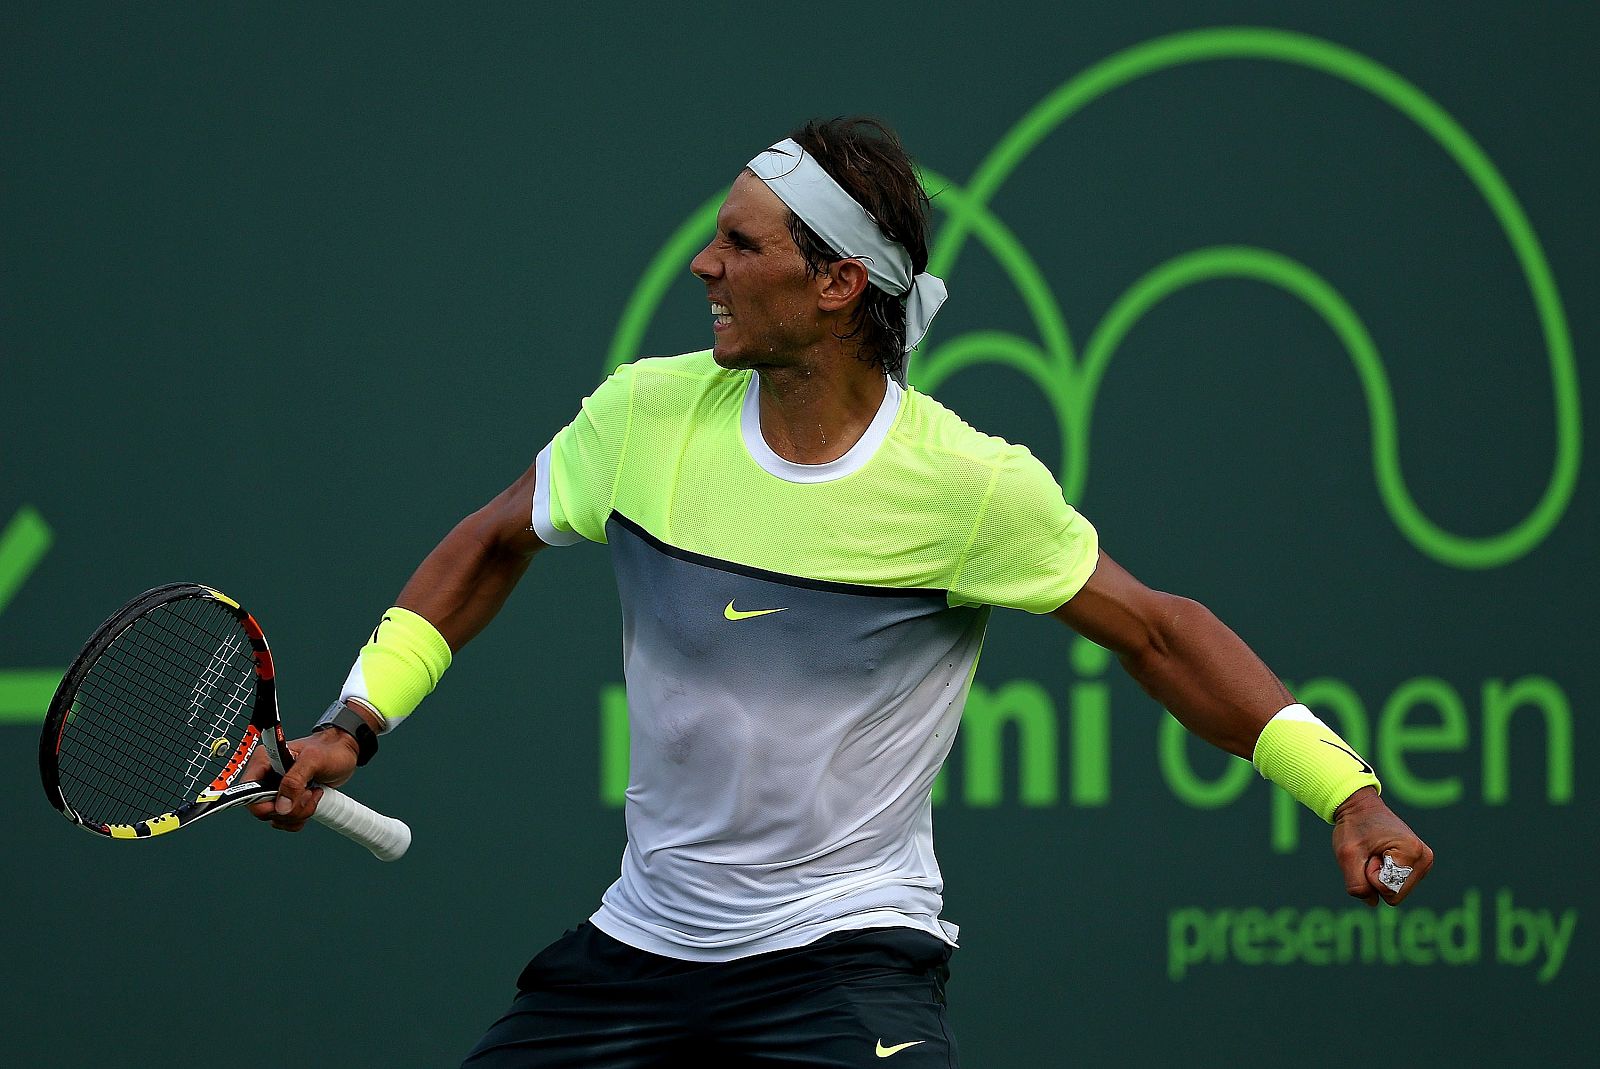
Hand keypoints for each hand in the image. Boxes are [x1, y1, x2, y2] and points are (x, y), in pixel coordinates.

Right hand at [244, 727, 359, 832]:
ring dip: (298, 813)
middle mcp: (266, 777)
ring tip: (313, 793)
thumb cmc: (330, 750)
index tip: (283, 803)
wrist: (344, 753)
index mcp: (264, 761)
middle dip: (289, 808)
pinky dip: (301, 817)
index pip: (247, 791)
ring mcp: (277, 790)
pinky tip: (312, 800)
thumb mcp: (313, 760)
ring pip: (276, 818)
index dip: (263, 804)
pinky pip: (286, 821)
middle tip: (308, 793)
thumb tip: (281, 806)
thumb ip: (295, 781)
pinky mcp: (288, 800)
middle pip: (263, 810)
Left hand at [1331, 787, 1434, 906]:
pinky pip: (1396, 885)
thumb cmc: (1353, 827)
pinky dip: (1383, 874)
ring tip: (1375, 852)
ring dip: (1378, 875)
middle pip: (1395, 894)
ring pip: (1395, 891)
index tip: (1369, 852)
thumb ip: (1357, 885)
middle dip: (1375, 877)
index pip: (1389, 891)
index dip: (1370, 875)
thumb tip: (1373, 902)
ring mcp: (1423, 862)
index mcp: (1413, 853)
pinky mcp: (1417, 865)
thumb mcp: (1347, 855)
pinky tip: (1381, 855)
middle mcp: (1424, 858)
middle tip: (1371, 853)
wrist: (1359, 807)